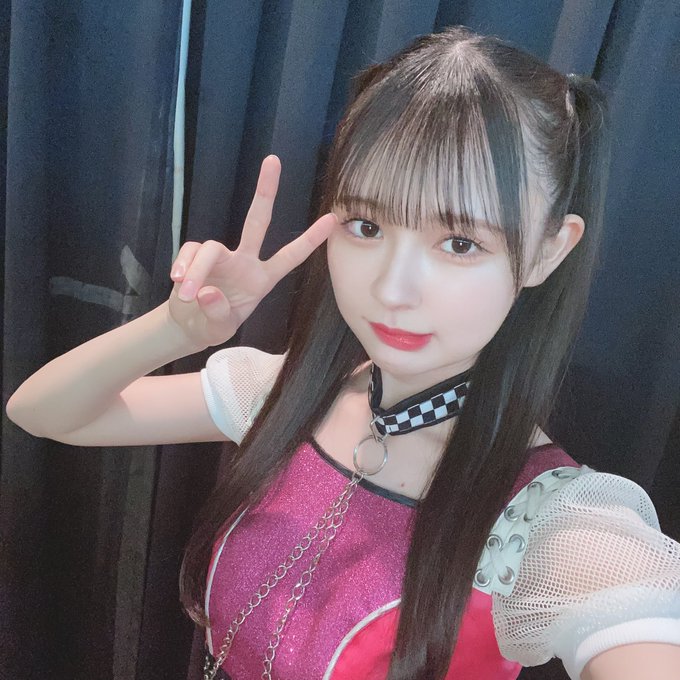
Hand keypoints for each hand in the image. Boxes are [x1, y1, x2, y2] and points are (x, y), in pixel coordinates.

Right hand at [167, 155, 336, 348]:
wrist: (188, 326)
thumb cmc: (212, 325)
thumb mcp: (220, 330)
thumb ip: (218, 315)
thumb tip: (207, 292)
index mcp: (262, 280)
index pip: (290, 257)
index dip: (309, 240)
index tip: (331, 220)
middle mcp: (245, 262)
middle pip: (257, 221)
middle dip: (265, 191)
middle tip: (273, 159)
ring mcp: (221, 257)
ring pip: (212, 248)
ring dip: (197, 269)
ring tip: (187, 293)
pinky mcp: (196, 256)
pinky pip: (190, 251)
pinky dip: (183, 265)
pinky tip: (178, 282)